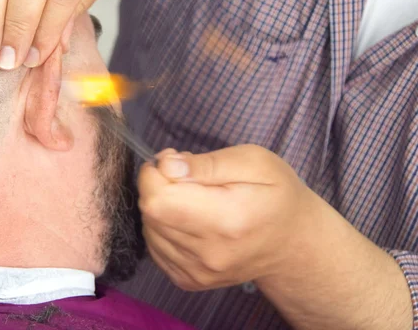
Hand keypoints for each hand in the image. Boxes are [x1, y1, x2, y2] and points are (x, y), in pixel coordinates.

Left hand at [138, 145, 313, 290]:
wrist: (292, 243)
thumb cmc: (276, 194)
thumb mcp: (254, 161)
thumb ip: (208, 163)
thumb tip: (167, 166)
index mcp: (227, 220)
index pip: (159, 200)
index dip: (155, 173)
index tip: (172, 160)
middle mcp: (210, 253)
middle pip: (150, 214)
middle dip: (156, 186)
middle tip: (182, 175)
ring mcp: (199, 272)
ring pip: (149, 230)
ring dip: (159, 207)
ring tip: (190, 197)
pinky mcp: (190, 281)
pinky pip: (155, 248)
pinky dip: (162, 228)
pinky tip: (187, 218)